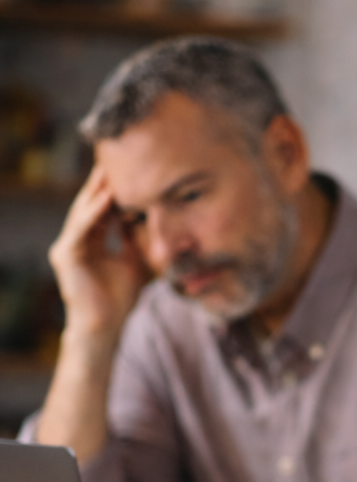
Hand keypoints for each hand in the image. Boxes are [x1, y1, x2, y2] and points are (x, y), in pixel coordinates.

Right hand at [48, 165, 149, 341]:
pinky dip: (95, 212)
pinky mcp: (66, 255)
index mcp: (93, 239)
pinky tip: (109, 197)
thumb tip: (165, 224)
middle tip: (121, 155)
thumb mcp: (139, 262)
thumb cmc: (122, 298)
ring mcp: (69, 246)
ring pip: (86, 211)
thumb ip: (144, 242)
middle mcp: (78, 238)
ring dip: (100, 190)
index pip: (104, 208)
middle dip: (105, 182)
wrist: (106, 326)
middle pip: (93, 203)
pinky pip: (81, 228)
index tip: (135, 168)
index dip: (118, 189)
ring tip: (114, 169)